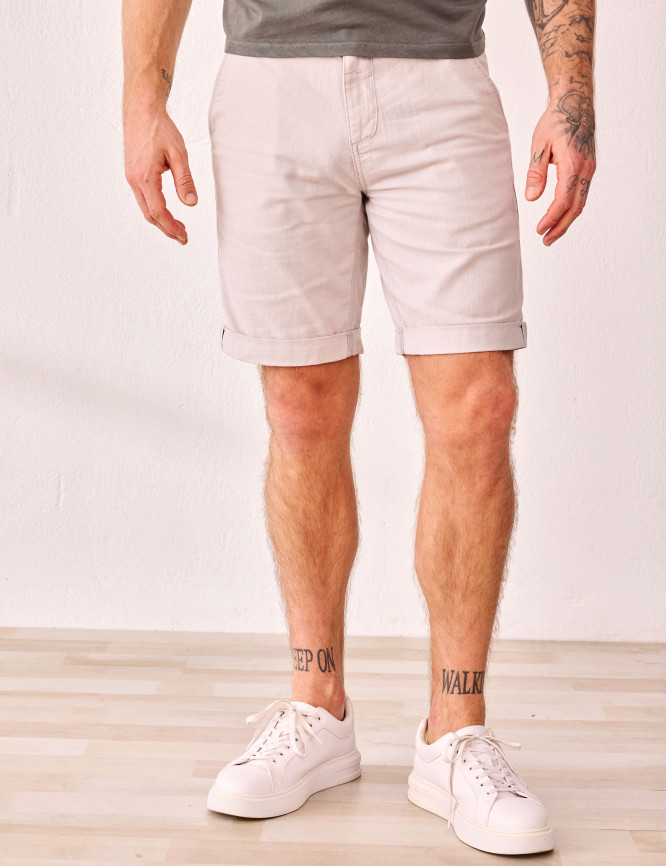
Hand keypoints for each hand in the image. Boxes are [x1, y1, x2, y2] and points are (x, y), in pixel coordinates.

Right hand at [123, 104, 197, 244]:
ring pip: (145, 208)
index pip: (159, 212)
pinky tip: (166, 210)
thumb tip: (191, 203)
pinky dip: (155, 209)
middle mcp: (134, 180)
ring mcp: (131, 177)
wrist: (141, 109)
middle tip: (183, 237)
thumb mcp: (179, 154)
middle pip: (150, 215)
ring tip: (178, 227)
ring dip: (161, 220)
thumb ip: (185, 181)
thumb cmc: (159, 128)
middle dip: (167, 229)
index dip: (172, 227)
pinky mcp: (132, 173)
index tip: (184, 237)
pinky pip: (143, 198)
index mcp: (145, 177)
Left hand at [524, 93, 595, 246]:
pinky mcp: (589, 167)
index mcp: (573, 164)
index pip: (563, 200)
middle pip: (575, 207)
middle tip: (546, 241)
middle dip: (560, 226)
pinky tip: (561, 215)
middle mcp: (586, 168)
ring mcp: (590, 168)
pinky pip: (582, 193)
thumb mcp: (539, 145)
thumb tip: (531, 198)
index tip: (539, 230)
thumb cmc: (556, 120)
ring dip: (567, 220)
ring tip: (552, 233)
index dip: (551, 218)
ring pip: (581, 202)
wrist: (575, 101)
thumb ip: (535, 172)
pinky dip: (572, 208)